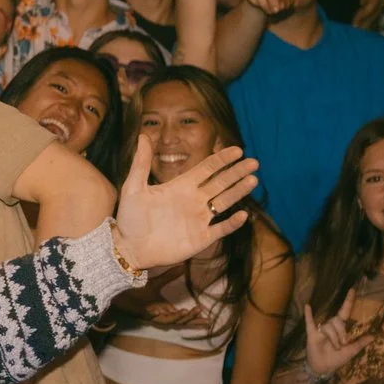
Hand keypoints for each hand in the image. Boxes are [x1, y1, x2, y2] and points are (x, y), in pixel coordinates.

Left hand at [112, 143, 258, 272]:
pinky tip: (243, 215)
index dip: (222, 159)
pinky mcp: (201, 238)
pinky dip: (232, 223)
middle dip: (237, 173)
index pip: (207, 169)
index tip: (238, 150)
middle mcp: (193, 200)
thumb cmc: (129, 218)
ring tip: (253, 180)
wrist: (129, 248)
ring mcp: (199, 219)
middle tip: (254, 163)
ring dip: (238, 192)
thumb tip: (143, 135)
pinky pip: (221, 229)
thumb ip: (141, 163)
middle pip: (221, 183)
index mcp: (180, 186)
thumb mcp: (133, 187)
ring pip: (225, 203)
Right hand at [303, 294, 378, 379]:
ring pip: (329, 327)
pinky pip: (310, 323)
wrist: (324, 368)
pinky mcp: (312, 334)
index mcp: (340, 328)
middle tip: (343, 344)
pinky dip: (309, 315)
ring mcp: (321, 330)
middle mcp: (330, 326)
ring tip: (335, 347)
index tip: (352, 290)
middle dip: (342, 333)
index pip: (344, 312)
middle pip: (338, 321)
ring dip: (334, 338)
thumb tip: (375, 336)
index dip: (348, 301)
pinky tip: (308, 306)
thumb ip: (361, 342)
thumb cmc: (337, 359)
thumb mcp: (352, 351)